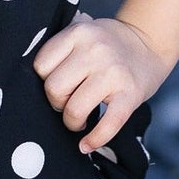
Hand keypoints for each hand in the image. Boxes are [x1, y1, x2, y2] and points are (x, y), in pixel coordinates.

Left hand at [31, 12, 169, 153]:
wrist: (148, 44)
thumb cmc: (106, 44)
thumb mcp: (82, 33)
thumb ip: (60, 50)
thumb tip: (29, 83)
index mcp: (78, 33)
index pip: (41, 66)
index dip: (44, 81)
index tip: (56, 86)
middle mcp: (95, 50)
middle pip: (54, 89)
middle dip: (56, 103)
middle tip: (66, 104)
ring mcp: (114, 73)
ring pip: (75, 109)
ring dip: (72, 122)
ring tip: (78, 120)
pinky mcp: (130, 94)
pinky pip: (108, 124)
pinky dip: (95, 140)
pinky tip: (87, 145)